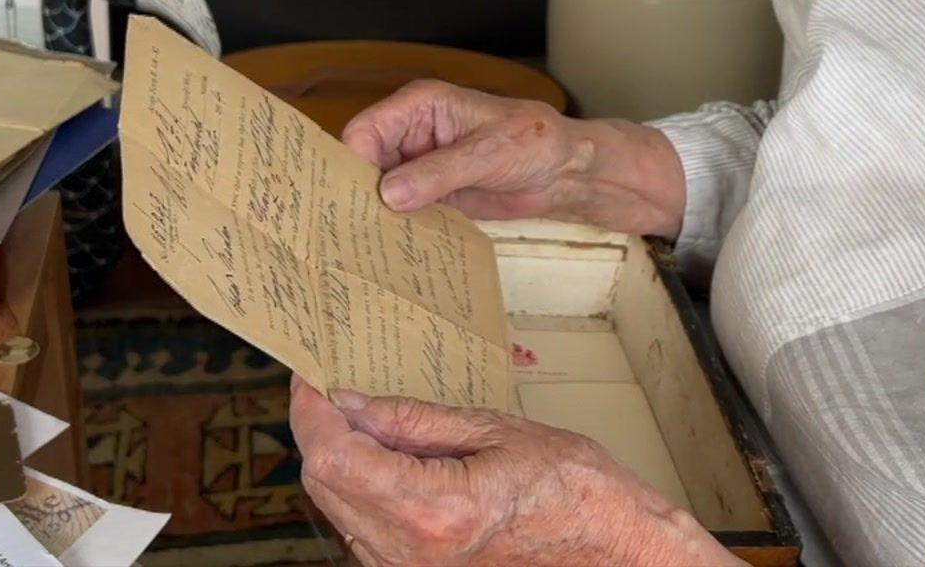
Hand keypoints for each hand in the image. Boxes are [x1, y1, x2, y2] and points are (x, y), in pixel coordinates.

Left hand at [290, 376, 734, 565]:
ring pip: (338, 511)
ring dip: (339, 463)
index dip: (309, 411)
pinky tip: (389, 462)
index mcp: (430, 511)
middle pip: (323, 485)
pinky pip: (364, 534)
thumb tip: (353, 402)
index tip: (309, 376)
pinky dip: (362, 492)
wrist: (615, 553)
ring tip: (367, 422)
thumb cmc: (575, 491)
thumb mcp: (496, 432)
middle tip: (335, 390)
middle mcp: (408, 555)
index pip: (332, 456)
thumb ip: (415, 422)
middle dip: (320, 432)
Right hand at [340, 81, 685, 236]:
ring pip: (377, 191)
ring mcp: (417, 166)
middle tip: (349, 235)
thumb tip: (389, 193)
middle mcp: (410, 134)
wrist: (566, 172)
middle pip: (362, 164)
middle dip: (357, 195)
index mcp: (419, 106)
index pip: (364, 131)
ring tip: (366, 250)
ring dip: (375, 217)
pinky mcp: (428, 194)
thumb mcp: (490, 152)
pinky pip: (399, 211)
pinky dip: (396, 229)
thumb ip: (440, 172)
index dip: (352, 165)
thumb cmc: (536, 142)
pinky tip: (392, 252)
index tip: (350, 203)